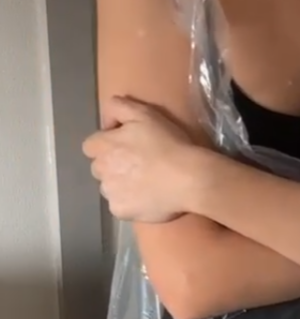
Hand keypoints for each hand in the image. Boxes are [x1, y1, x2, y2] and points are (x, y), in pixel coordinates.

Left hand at [83, 97, 203, 222]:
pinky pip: (119, 208)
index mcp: (103, 145)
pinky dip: (129, 204)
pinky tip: (145, 199)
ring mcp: (111, 192)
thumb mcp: (144, 113)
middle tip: (137, 168)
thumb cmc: (169, 144)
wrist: (190, 179)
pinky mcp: (121, 211)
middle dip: (112, 167)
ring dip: (120, 186)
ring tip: (143, 186)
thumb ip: (118, 107)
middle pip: (99, 169)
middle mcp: (101, 169)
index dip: (107, 146)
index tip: (126, 148)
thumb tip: (107, 121)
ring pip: (109, 188)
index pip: (91, 146)